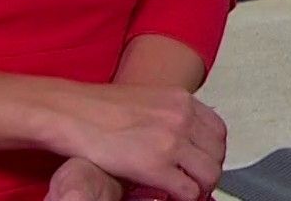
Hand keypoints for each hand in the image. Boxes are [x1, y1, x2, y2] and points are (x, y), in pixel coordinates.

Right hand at [34, 81, 226, 200]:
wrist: (71, 112)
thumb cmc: (99, 108)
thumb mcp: (146, 100)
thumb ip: (169, 115)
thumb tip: (184, 139)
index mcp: (181, 99)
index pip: (218, 131)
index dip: (213, 152)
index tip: (202, 163)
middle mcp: (181, 117)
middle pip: (217, 153)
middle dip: (209, 171)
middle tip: (195, 182)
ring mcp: (170, 141)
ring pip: (209, 174)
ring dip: (200, 187)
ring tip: (185, 191)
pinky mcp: (155, 165)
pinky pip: (187, 191)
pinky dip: (184, 198)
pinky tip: (170, 196)